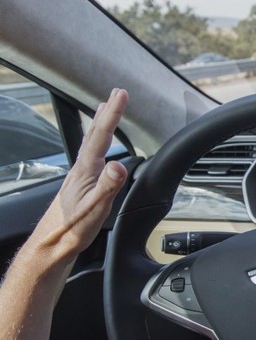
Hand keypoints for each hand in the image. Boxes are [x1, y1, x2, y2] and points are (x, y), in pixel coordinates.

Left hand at [23, 88, 128, 264]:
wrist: (51, 246)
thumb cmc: (71, 230)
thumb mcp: (95, 209)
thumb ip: (108, 186)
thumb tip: (119, 165)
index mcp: (85, 172)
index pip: (101, 136)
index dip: (113, 114)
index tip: (121, 94)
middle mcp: (80, 170)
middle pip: (94, 134)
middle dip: (106, 112)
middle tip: (115, 94)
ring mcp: (78, 178)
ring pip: (91, 144)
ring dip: (100, 125)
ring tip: (105, 112)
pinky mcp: (80, 186)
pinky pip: (91, 157)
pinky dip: (97, 144)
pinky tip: (100, 151)